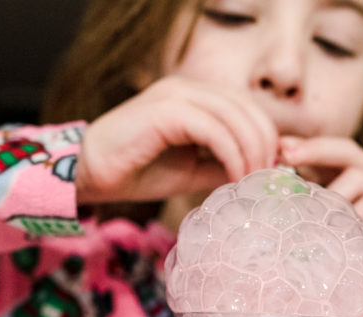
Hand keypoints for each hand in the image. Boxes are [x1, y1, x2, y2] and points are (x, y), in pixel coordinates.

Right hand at [75, 77, 277, 204]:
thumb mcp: (194, 170)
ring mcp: (176, 95)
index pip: (247, 107)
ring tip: (252, 182)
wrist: (91, 173)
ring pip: (234, 117)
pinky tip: (235, 179)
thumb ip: (224, 164)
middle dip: (265, 145)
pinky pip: (213, 130)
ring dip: (251, 152)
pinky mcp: (167, 110)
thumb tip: (260, 171)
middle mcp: (188, 89)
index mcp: (196, 97)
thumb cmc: (138, 171)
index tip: (272, 171)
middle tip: (267, 179)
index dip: (266, 137)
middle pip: (247, 108)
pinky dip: (231, 155)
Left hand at [279, 136, 362, 286]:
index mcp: (355, 181)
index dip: (307, 147)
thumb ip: (307, 206)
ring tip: (316, 210)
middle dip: (315, 150)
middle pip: (348, 152)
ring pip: (360, 176)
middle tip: (288, 157)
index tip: (280, 148)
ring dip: (334, 191)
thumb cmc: (346, 263)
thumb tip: (274, 189)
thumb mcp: (321, 229)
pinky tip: (344, 225)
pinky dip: (359, 211)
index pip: (332, 153)